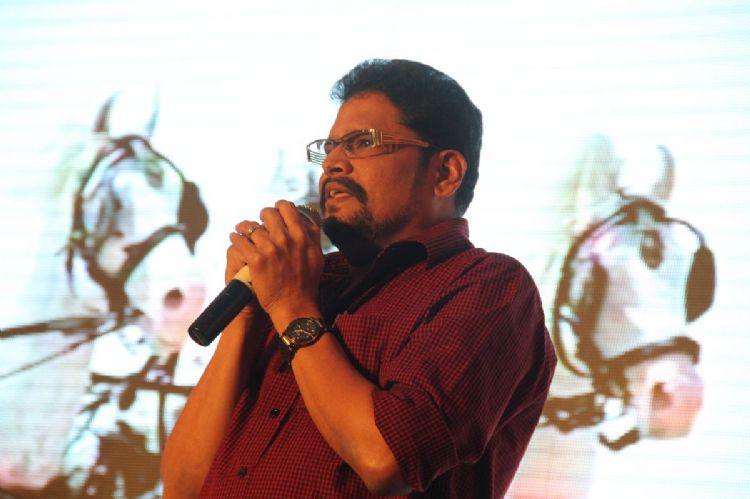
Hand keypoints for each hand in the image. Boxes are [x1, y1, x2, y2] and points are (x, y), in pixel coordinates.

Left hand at [228, 200, 323, 330]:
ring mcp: (270, 249)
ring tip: (241, 230)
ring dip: (244, 227)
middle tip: (259, 222)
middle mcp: (286, 239)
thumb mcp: (317, 256)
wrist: (294, 305)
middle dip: (262, 216)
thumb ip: (312, 235)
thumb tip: (306, 218)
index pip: (287, 208)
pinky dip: (236, 238)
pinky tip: (235, 238)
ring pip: (251, 227)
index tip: (275, 213)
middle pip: (268, 214)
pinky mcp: (256, 260)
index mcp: (301, 236)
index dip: (279, 207)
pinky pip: (240, 241)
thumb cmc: (307, 283)